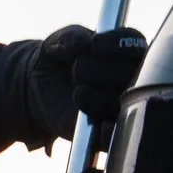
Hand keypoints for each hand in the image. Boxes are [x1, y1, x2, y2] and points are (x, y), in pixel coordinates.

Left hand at [29, 25, 148, 130]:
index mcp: (124, 50)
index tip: (93, 45)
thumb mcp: (57, 43)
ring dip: (96, 97)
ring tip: (78, 92)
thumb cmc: (58, 60)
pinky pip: (117, 134)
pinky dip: (107, 131)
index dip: (115, 44)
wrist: (39, 90)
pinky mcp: (108, 130)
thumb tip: (82, 43)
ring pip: (121, 103)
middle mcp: (130, 77)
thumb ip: (69, 38)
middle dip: (98, 69)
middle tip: (77, 69)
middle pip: (129, 73)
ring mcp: (122, 105)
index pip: (133, 43)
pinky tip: (96, 124)